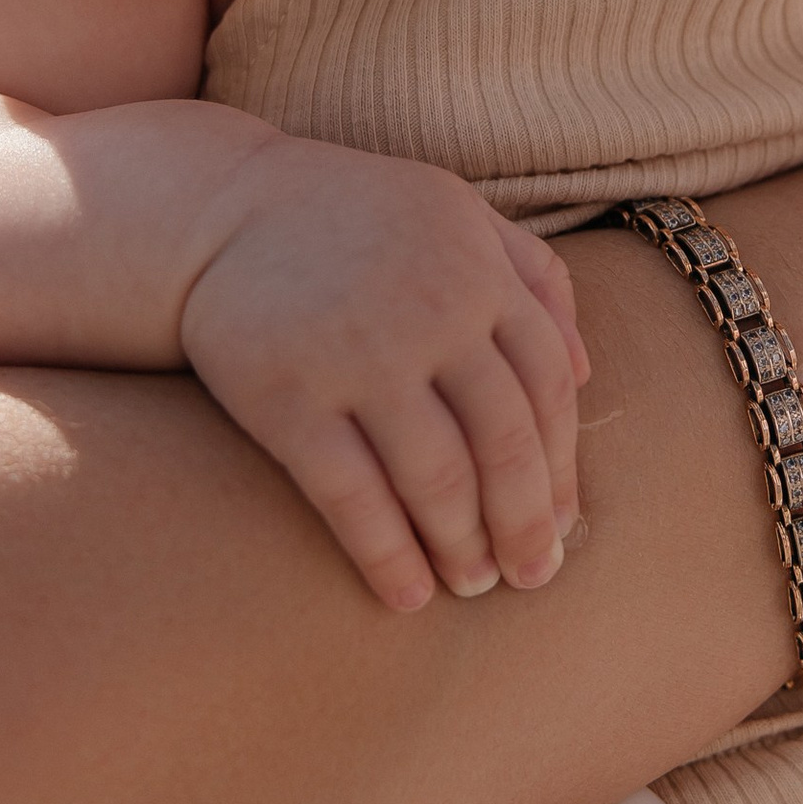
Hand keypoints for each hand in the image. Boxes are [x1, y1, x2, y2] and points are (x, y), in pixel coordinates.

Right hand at [177, 132, 587, 609]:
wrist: (215, 209)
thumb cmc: (350, 217)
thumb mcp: (454, 212)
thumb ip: (531, 273)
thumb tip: (588, 371)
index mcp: (479, 271)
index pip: (550, 387)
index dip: (562, 465)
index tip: (563, 523)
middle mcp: (432, 313)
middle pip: (505, 442)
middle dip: (525, 523)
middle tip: (533, 577)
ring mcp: (360, 358)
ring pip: (438, 478)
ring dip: (463, 547)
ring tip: (472, 586)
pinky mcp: (288, 399)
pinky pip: (354, 496)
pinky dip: (387, 555)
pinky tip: (406, 594)